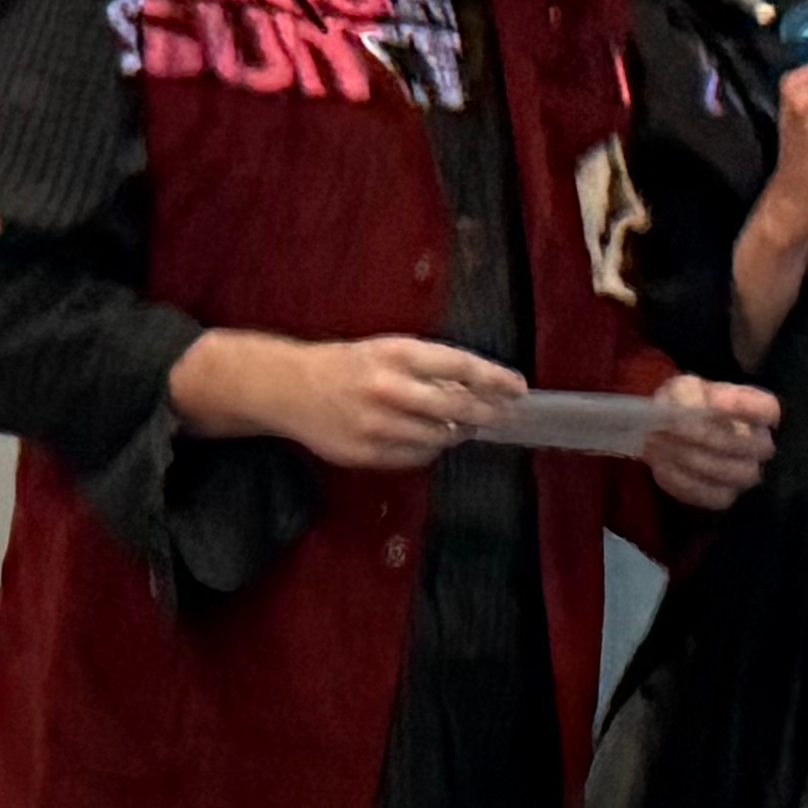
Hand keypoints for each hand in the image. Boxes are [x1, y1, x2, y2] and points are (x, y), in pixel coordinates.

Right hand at [178, 331, 526, 472]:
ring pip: (439, 438)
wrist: (290, 388)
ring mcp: (377, 425)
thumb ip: (430, 368)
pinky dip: (428, 449)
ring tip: (458, 425)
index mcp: (396, 355)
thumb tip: (478, 390)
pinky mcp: (366, 453)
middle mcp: (389, 389)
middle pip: (457, 409)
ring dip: (455, 433)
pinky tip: (424, 438)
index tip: (517, 389)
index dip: (496, 380)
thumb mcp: (388, 350)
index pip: (461, 368)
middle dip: (488, 414)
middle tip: (504, 416)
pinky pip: (415, 457)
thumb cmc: (346, 365)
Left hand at [636, 373, 780, 511]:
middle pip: (749, 445)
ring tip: (661, 445)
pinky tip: (662, 466)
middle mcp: (758, 444)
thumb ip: (685, 395)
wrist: (670, 434)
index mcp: (754, 409)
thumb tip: (685, 411)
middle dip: (707, 434)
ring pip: (730, 472)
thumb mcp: (682, 389)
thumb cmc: (685, 406)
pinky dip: (683, 481)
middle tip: (672, 426)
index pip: (768, 409)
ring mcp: (745, 473)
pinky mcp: (725, 497)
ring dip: (692, 458)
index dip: (747, 406)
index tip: (715, 398)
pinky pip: (711, 496)